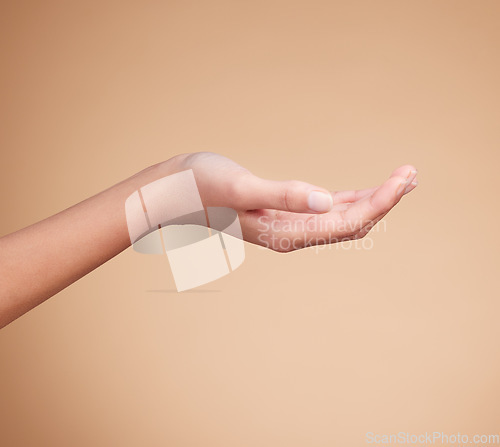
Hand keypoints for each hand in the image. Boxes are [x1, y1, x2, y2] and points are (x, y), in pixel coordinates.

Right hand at [169, 152, 417, 251]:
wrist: (176, 193)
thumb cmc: (200, 187)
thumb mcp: (240, 187)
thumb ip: (282, 195)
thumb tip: (328, 201)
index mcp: (285, 233)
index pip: (346, 222)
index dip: (379, 202)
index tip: (404, 179)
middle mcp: (292, 235)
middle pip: (352, 224)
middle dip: (384, 200)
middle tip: (412, 173)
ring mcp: (290, 227)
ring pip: (344, 219)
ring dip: (374, 200)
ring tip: (403, 179)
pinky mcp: (286, 214)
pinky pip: (329, 212)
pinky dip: (353, 199)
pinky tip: (369, 190)